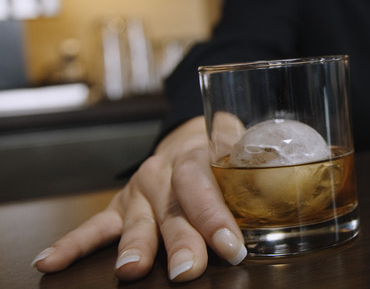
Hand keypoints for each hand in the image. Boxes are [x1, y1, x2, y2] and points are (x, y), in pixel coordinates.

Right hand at [30, 117, 246, 281]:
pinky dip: (72, 243)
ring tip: (131, 270)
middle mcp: (164, 173)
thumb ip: (256, 163)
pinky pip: (95, 225)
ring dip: (135, 247)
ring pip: (138, 221)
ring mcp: (140, 190)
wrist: (190, 134)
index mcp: (197, 156)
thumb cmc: (222, 149)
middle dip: (180, 241)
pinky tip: (50, 261)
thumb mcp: (242, 147)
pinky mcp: (121, 206)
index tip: (231, 246)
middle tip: (188, 269)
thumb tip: (285, 177)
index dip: (216, 216)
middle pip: (173, 210)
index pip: (204, 184)